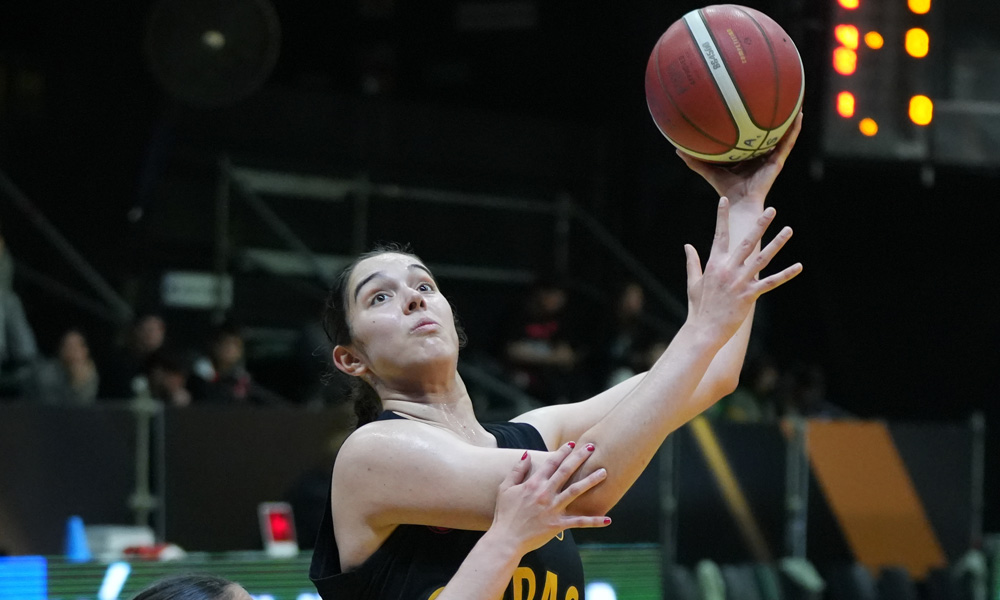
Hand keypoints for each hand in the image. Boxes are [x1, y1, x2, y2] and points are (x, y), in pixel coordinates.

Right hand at [492, 442, 609, 553]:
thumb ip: (517, 470)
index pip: (551, 463)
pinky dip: (594, 521)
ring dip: (591, 481)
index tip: (572, 443)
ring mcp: (553, 509)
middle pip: (566, 472)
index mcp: (533, 484)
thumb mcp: (505, 488)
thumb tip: (526, 454)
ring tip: (604, 472)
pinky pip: (579, 522)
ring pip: (576, 491)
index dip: (562, 452)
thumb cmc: (504, 514)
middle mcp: (545, 494)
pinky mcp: (558, 524)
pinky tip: (608, 518)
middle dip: (579, 458)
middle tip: (592, 447)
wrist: (506, 539)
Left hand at [677, 112, 802, 207]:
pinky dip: (794, 129)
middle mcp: (762, 156)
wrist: (738, 203)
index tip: (755, 107)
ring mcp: (772, 158)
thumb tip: (677, 149)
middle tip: (778, 97)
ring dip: (791, 119)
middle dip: (775, 118)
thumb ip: (695, 160)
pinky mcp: (778, 161)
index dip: (756, 125)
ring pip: (785, 135)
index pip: (754, 138)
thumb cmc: (725, 190)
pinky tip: (798, 115)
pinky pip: (788, 142)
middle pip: (771, 134)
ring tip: (796, 100)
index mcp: (749, 157)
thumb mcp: (709, 170)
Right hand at [684, 198, 801, 341]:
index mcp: (714, 264)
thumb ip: (692, 262)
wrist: (703, 330)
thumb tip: (687, 246)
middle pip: (747, 242)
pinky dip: (785, 274)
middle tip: (770, 209)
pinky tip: (799, 266)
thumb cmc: (698, 307)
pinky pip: (771, 282)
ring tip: (789, 229)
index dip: (721, 217)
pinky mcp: (749, 295)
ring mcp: (740, 282)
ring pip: (762, 258)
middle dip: (759, 224)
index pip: (718, 235)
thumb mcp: (693, 282)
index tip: (724, 201)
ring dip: (777, 243)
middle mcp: (728, 270)